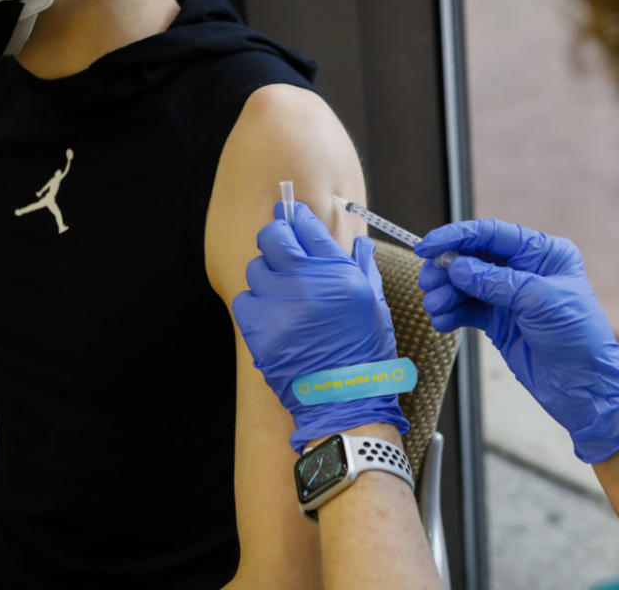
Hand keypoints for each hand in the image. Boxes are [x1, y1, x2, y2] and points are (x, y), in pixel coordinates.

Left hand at [233, 201, 407, 452]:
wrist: (344, 400)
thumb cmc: (365, 353)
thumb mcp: (375, 304)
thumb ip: (363, 267)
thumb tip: (357, 241)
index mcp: (340, 275)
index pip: (307, 226)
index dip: (297, 217)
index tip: (292, 216)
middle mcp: (308, 285)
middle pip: (273, 238)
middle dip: (276, 237)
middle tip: (282, 246)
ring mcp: (280, 307)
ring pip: (256, 269)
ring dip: (266, 275)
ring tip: (281, 292)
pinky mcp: (258, 330)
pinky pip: (243, 300)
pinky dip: (254, 303)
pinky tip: (270, 314)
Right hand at [414, 219, 618, 462]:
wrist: (584, 387)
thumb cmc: (578, 339)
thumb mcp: (539, 302)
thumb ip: (495, 281)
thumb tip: (457, 266)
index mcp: (543, 254)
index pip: (492, 234)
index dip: (456, 237)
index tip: (427, 246)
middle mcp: (524, 270)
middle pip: (473, 258)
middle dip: (446, 269)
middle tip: (428, 282)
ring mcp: (509, 296)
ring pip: (465, 284)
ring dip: (445, 293)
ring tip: (435, 306)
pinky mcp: (499, 321)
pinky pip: (466, 310)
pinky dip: (451, 314)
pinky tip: (441, 322)